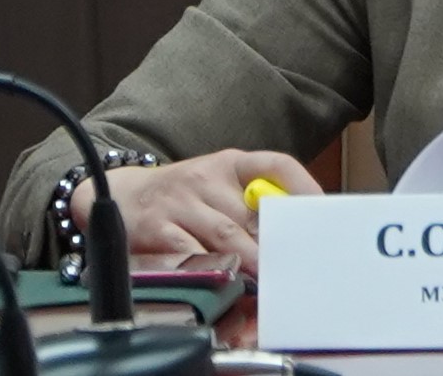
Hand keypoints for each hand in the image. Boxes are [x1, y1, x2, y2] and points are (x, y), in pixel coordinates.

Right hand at [73, 151, 319, 269]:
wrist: (121, 194)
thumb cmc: (183, 195)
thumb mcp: (218, 185)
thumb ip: (251, 202)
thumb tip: (294, 229)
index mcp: (230, 163)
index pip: (276, 165)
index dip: (303, 186)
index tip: (321, 211)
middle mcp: (205, 178)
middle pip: (251, 214)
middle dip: (275, 243)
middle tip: (296, 264)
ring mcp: (179, 202)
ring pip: (224, 236)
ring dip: (249, 260)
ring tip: (268, 279)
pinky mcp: (156, 228)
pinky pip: (189, 252)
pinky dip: (210, 268)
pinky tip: (225, 279)